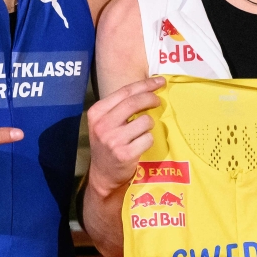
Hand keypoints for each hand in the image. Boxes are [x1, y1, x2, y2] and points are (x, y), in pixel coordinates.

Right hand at [87, 77, 164, 195]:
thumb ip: (120, 107)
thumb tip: (149, 89)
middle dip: (151, 98)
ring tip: (142, 132)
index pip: (125, 91)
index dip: (145, 84)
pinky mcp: (125, 154)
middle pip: (134, 103)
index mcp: (97, 112)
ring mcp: (113, 140)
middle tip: (158, 101)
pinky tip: (141, 145)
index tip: (160, 81)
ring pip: (144, 121)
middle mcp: (103, 125)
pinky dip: (148, 140)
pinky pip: (148, 138)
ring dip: (149, 125)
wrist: (103, 175)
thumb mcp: (105, 122)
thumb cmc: (108, 144)